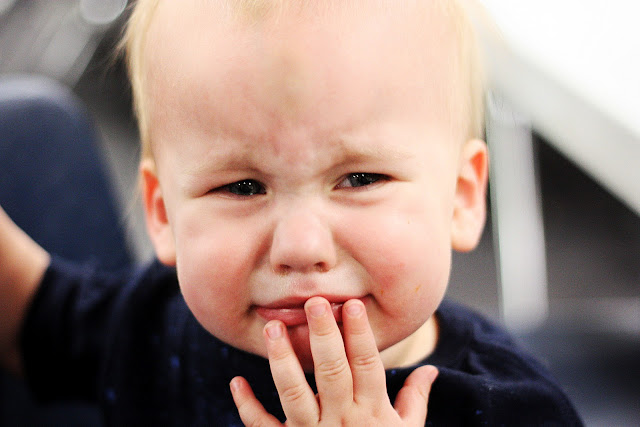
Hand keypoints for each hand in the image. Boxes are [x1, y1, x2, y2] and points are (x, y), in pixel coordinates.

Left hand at [230, 296, 437, 425]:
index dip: (360, 334)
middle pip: (331, 372)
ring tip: (272, 328)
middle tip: (313, 303)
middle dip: (323, 336)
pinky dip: (248, 407)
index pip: (367, 365)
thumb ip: (414, 400)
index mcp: (372, 412)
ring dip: (282, 360)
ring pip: (295, 393)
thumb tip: (432, 370)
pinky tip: (237, 381)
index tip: (352, 304)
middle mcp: (342, 420)